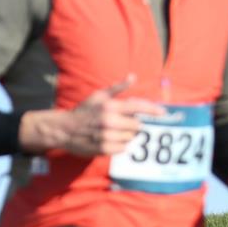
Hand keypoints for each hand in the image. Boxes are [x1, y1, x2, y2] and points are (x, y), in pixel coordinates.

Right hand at [18, 74, 165, 156]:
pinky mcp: (105, 149)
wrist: (64, 130)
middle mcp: (110, 121)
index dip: (153, 110)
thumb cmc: (83, 112)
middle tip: (122, 124)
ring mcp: (107, 136)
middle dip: (133, 125)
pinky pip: (123, 148)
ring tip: (112, 132)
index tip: (163, 113)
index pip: (138, 107)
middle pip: (137, 126)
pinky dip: (119, 145)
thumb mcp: (98, 96)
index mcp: (110, 106)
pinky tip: (109, 140)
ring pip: (130, 138)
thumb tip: (133, 77)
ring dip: (125, 136)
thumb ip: (117, 88)